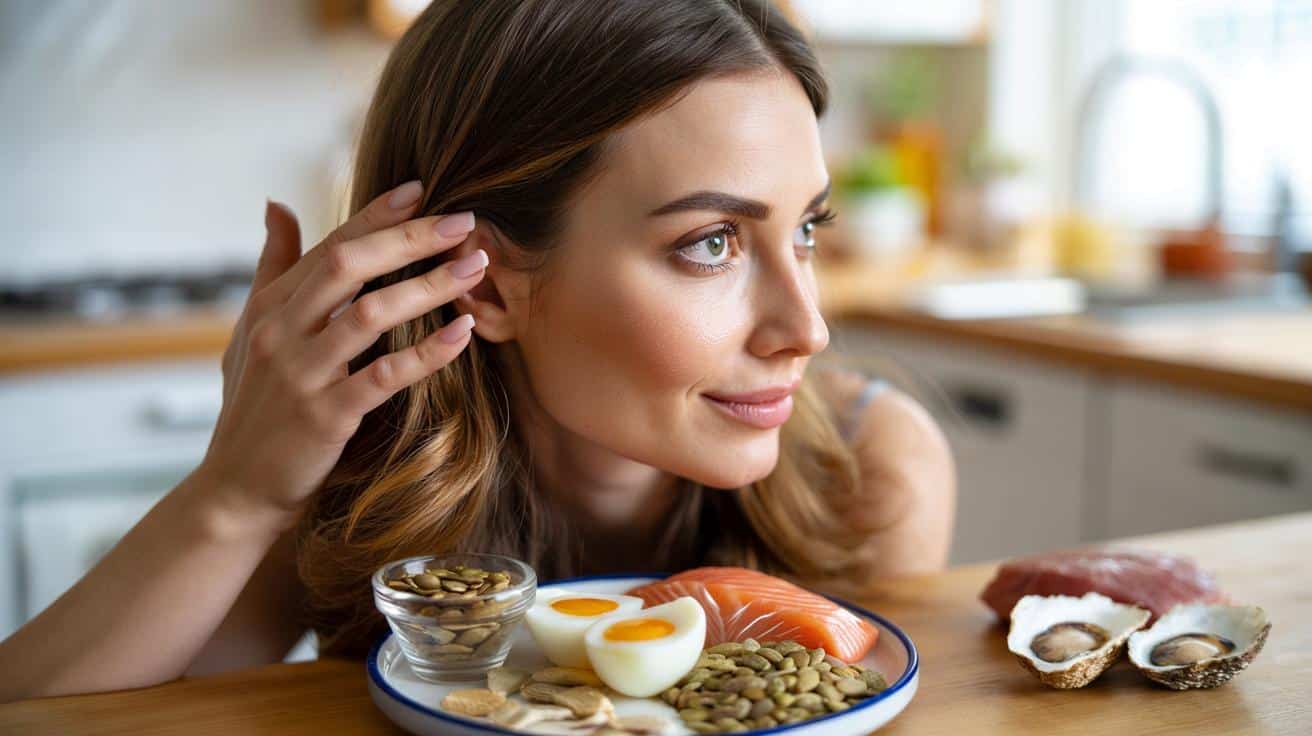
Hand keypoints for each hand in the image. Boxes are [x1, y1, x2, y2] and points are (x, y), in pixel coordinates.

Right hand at [199, 181, 485, 529]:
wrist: (236, 488)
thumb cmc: (254, 407)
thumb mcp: (251, 331)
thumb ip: (272, 267)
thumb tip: (276, 204)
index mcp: (271, 306)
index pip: (330, 246)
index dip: (377, 215)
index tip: (422, 190)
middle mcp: (281, 332)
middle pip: (350, 266)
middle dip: (411, 238)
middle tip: (465, 221)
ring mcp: (302, 374)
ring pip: (371, 314)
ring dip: (429, 285)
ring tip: (475, 267)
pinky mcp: (325, 416)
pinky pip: (384, 375)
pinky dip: (428, 351)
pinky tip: (463, 331)